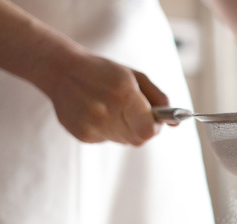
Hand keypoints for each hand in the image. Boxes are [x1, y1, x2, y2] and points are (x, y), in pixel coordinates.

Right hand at [43, 54, 168, 145]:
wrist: (61, 71)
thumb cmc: (104, 72)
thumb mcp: (135, 76)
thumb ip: (159, 98)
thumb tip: (175, 124)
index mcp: (123, 93)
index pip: (149, 130)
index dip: (155, 128)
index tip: (154, 120)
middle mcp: (106, 112)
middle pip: (138, 138)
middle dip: (142, 128)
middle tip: (133, 112)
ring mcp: (92, 125)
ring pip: (124, 141)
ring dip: (125, 129)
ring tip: (112, 108)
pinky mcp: (82, 134)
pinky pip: (107, 140)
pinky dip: (108, 130)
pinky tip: (98, 112)